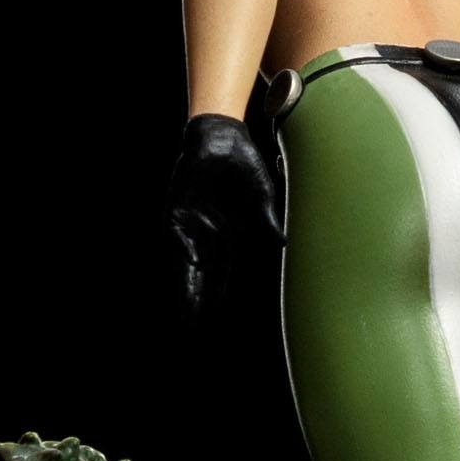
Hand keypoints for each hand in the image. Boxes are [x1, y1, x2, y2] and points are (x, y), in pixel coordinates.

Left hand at [165, 113, 283, 313]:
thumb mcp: (261, 193)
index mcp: (226, 229)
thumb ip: (266, 218)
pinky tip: (190, 273)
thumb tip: (282, 243)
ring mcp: (189, 218)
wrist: (222, 134)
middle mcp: (205, 228)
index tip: (213, 313)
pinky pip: (178, 236)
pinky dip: (184, 253)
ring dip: (187, 285)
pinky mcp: (177, 206)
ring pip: (188, 260)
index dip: (216, 290)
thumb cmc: (243, 160)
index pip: (219, 267)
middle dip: (197, 296)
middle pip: (201, 270)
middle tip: (191, 325)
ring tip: (185, 313)